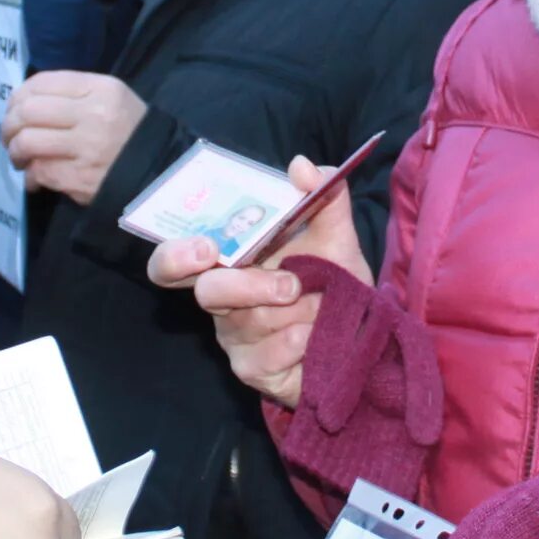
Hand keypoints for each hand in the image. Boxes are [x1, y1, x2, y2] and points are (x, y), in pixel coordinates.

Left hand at [2, 71, 146, 205]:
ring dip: (15, 152)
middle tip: (9, 136)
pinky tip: (35, 178)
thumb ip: (72, 95)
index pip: (43, 83)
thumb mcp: (111, 100)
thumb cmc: (130, 133)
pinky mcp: (80, 178)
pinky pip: (39, 171)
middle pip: (28, 111)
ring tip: (20, 157)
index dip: (19, 96)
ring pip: (27, 142)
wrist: (161, 173)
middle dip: (9, 125)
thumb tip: (24, 103)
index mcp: (101, 89)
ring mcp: (86, 148)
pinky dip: (30, 176)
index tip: (14, 109)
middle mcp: (93, 115)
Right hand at [147, 155, 372, 410]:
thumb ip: (323, 194)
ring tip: (321, 303)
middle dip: (247, 286)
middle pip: (208, 293)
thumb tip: (302, 166)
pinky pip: (264, 359)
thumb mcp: (336, 233)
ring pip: (247, 323)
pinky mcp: (254, 371)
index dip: (175, 255)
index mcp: (229, 262)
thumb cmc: (334, 278)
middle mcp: (223, 301)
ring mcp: (236, 338)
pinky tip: (313, 335)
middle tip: (289, 283)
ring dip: (293, 312)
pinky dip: (294, 343)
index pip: (174, 261)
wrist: (363, 331)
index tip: (205, 247)